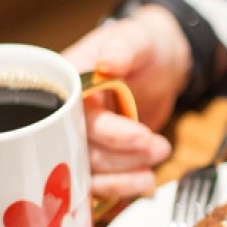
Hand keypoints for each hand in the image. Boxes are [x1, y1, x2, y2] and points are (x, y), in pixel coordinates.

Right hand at [63, 5, 190, 197]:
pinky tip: (145, 184)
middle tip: (158, 148)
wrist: (161, 64)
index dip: (107, 131)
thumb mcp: (137, 39)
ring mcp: (81, 138)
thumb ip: (123, 48)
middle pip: (80, 150)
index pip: (75, 116)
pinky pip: (100, 183)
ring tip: (158, 159)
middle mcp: (66, 115)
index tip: (139, 135)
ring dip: (125, 175)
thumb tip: (109, 61)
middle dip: (120, 158)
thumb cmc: (143, 46)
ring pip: (89, 172)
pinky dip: (122, 187)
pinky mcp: (97, 157)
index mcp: (66, 84)